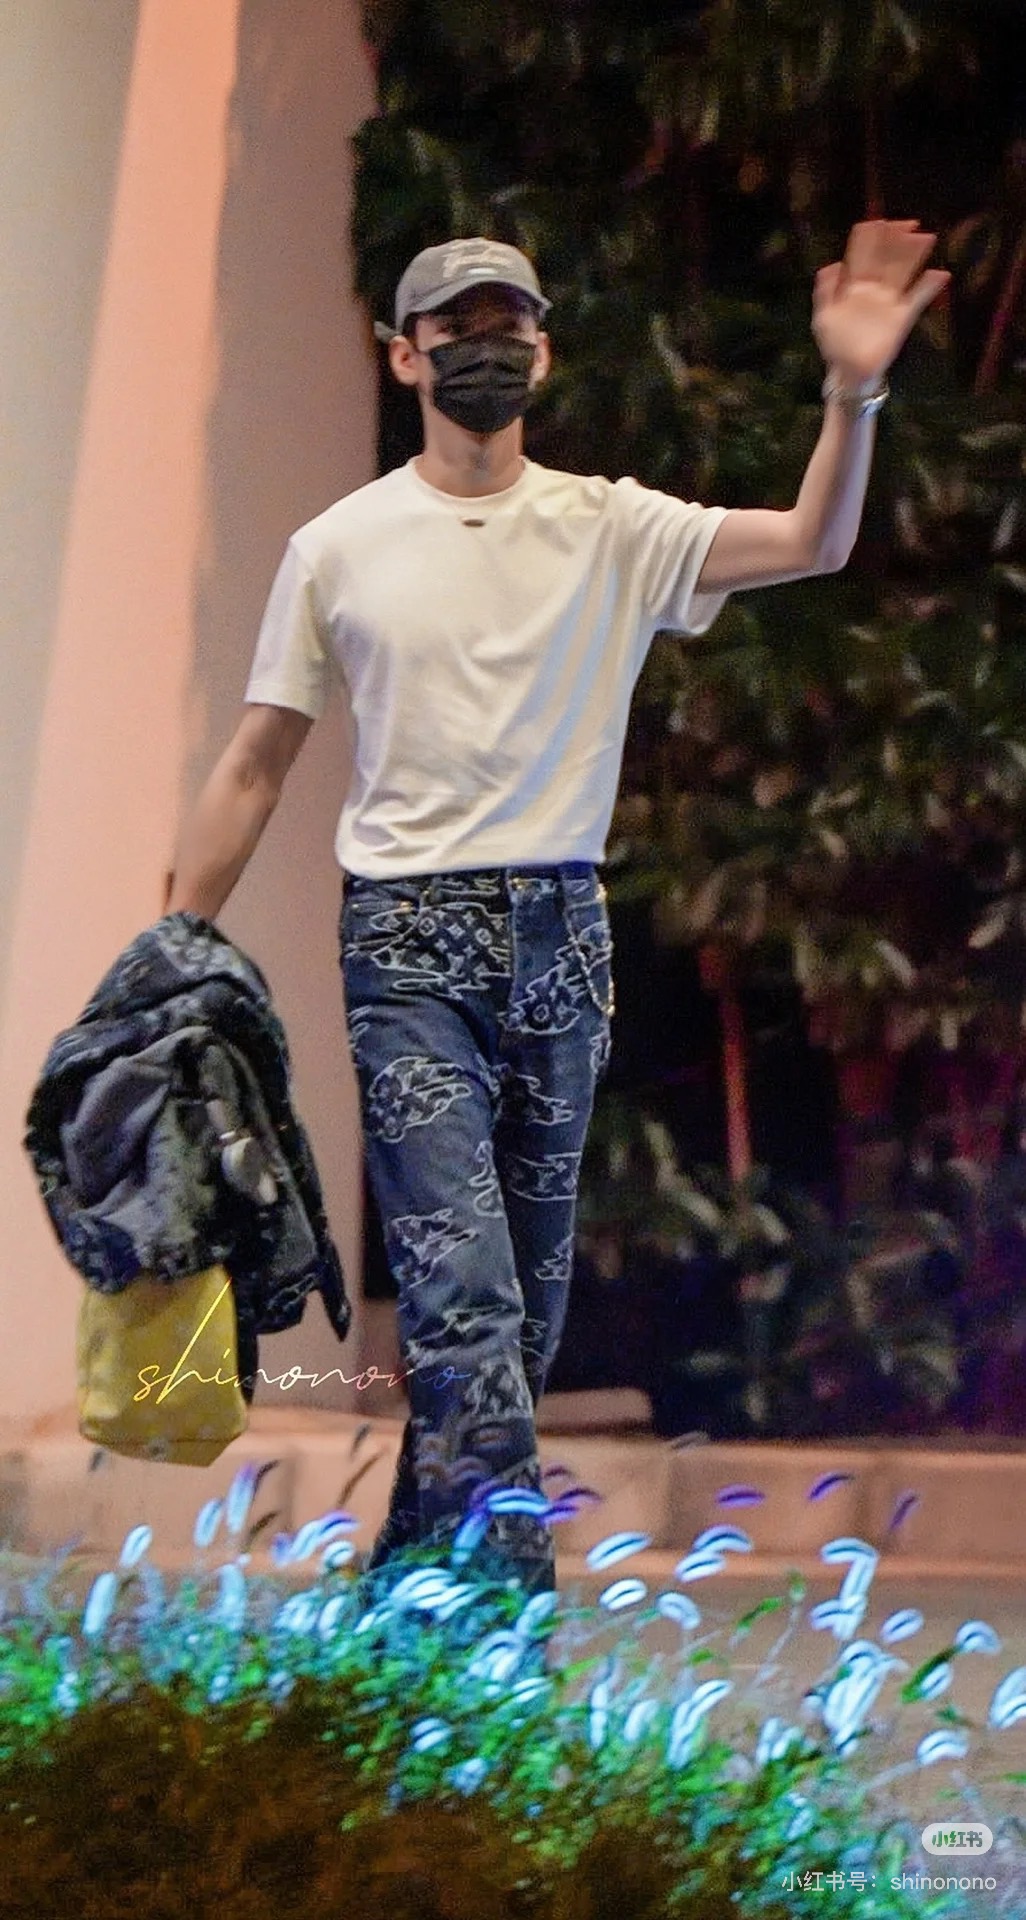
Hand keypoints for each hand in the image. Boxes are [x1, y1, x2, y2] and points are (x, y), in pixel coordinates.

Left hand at [812, 219, 950, 385]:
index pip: (862, 255)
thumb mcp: (823, 317)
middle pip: (887, 258)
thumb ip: (825, 291)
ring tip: (925, 236)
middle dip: (896, 240)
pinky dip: (930, 287)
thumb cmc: (835, 345)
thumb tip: (833, 265)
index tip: (878, 222)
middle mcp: (874, 289)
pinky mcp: (902, 317)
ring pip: (904, 272)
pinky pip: (919, 299)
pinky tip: (939, 274)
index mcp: (853, 286)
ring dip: (914, 255)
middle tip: (907, 224)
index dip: (870, 238)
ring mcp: (889, 301)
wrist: (849, 372)